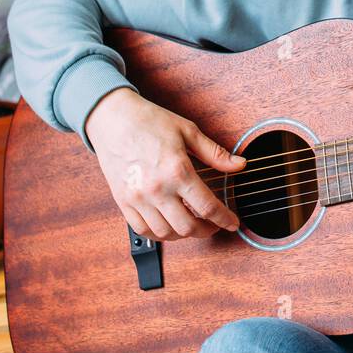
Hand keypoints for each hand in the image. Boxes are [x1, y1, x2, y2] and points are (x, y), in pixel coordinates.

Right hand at [84, 87, 246, 241]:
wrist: (113, 118)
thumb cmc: (149, 121)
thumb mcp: (188, 131)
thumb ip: (215, 153)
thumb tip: (239, 164)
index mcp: (177, 170)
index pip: (207, 206)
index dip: (224, 219)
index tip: (232, 222)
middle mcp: (157, 189)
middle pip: (187, 227)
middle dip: (206, 230)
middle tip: (214, 225)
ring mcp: (138, 198)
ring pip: (165, 233)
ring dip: (183, 234)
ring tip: (192, 225)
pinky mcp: (123, 201)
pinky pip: (141, 230)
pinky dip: (158, 234)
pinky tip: (168, 226)